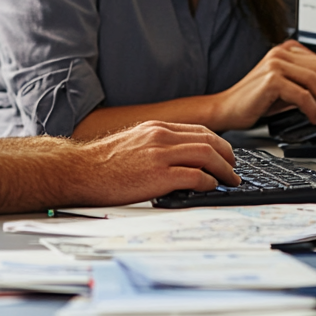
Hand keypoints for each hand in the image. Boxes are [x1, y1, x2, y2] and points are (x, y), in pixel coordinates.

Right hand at [0, 121, 238, 213]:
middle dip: (228, 155)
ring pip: (207, 155)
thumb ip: (156, 144)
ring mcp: (160, 154)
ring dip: (225, 169)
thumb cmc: (103, 162)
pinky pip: (195, 176)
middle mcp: (160, 136)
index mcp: (155, 127)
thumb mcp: (134, 142)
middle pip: (208, 139)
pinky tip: (211, 188)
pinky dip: (209, 182)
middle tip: (235, 168)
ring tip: (231, 180)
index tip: (226, 154)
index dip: (218, 142)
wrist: (81, 170)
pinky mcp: (159, 175)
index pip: (198, 130)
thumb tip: (179, 156)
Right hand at [209, 40, 315, 130]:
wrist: (229, 108)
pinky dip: (313, 110)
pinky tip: (312, 118)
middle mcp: (280, 53)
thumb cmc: (256, 99)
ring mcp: (275, 65)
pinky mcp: (271, 80)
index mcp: (284, 50)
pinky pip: (304, 95)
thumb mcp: (283, 84)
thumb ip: (303, 79)